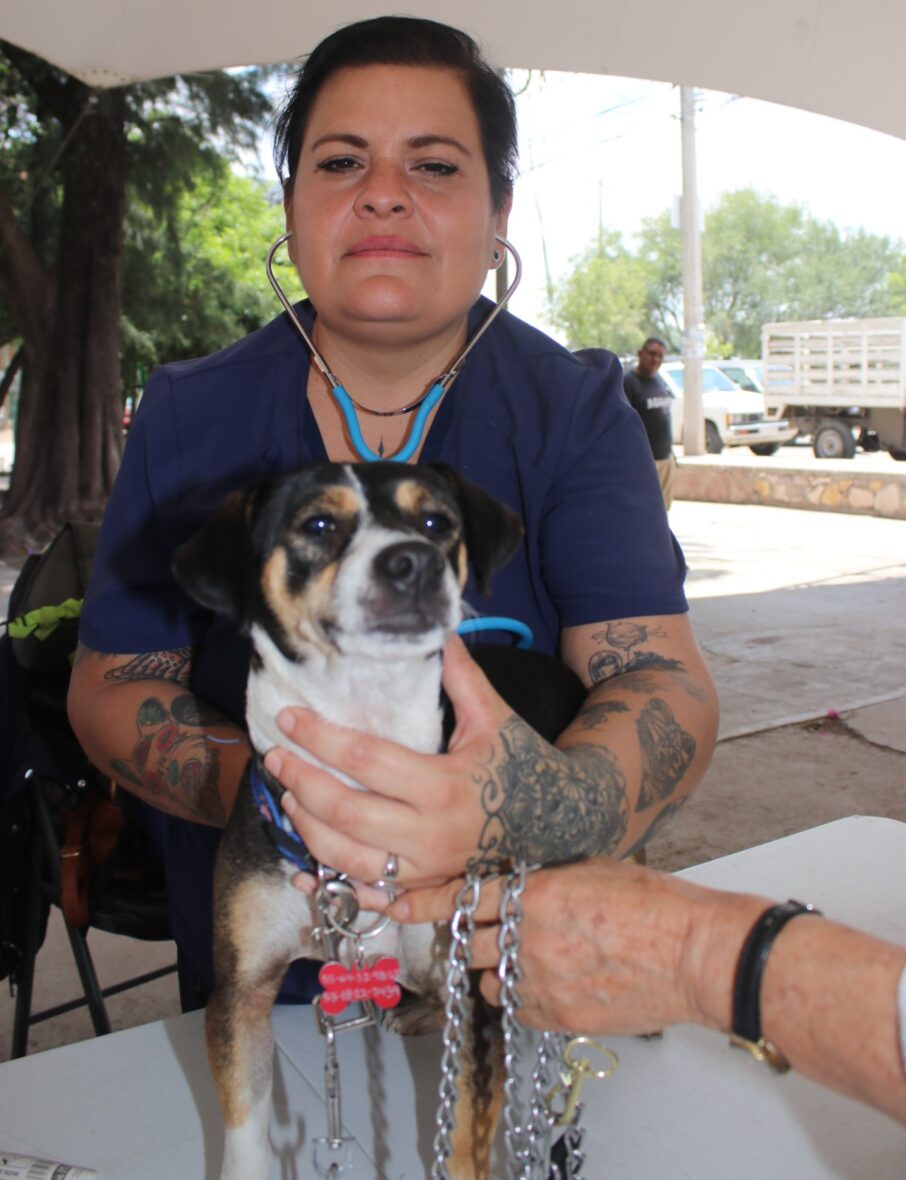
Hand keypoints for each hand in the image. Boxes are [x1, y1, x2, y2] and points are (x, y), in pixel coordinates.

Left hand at [265, 634, 513, 890]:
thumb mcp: (495, 720)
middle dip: (301, 782)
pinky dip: (328, 886)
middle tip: (276, 757)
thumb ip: (463, 680)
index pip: (366, 759)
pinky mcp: (423, 891)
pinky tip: (301, 872)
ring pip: (347, 858)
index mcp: (444, 786)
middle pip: (346, 811)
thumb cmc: (523, 765)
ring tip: (288, 797)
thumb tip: (439, 634)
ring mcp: (425, 870)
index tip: (291, 718)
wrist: (562, 823)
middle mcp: (430, 834)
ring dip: (308, 829)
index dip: (320, 738)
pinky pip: (366, 896)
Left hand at [387, 859, 760, 1035]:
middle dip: (468, 938)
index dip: (425, 901)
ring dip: (495, 968)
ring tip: (526, 959)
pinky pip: (517, 1007)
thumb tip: (516, 881)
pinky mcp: (556, 1015)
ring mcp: (540, 980)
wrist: (693, 954)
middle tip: (477, 933)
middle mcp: (528, 937)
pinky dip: (523, 996)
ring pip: (487, 978)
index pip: (461, 897)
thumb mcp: (590, 869)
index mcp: (536, 893)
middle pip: (466, 942)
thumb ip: (544, 878)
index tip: (398, 902)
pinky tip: (551, 982)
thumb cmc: (652, 904)